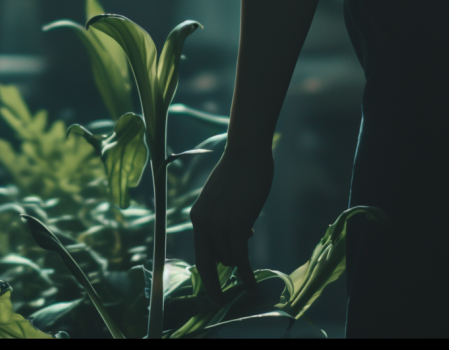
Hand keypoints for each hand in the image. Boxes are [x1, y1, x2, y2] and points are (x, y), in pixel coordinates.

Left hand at [190, 147, 274, 300]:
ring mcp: (218, 225)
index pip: (200, 253)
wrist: (247, 153)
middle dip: (218, 278)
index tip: (212, 291)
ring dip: (240, 257)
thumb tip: (243, 237)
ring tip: (249, 230)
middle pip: (213, 260)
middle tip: (223, 295)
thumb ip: (225, 219)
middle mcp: (203, 223)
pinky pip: (239, 259)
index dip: (206, 274)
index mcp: (196, 216)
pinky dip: (245, 276)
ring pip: (230, 258)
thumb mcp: (225, 199)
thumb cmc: (240, 172)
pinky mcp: (236, 226)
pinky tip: (251, 286)